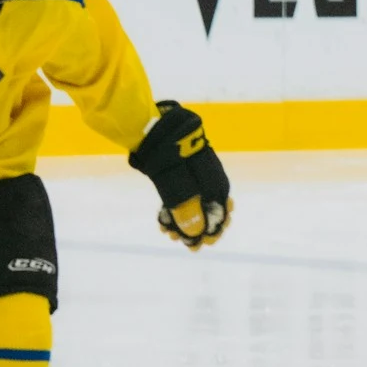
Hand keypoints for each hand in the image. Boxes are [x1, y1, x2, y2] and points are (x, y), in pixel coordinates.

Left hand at [129, 100, 231, 248]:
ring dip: (185, 220)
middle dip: (199, 226)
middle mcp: (207, 174)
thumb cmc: (165, 149)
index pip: (221, 206)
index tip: (203, 242)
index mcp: (213, 175)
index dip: (214, 226)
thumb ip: (185, 207)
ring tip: (171, 234)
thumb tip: (195, 233)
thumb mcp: (173, 180)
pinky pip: (181, 192)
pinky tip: (164, 220)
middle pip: (209, 205)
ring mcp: (191, 170)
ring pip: (194, 200)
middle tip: (188, 244)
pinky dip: (175, 207)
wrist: (145, 123)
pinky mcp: (176, 168)